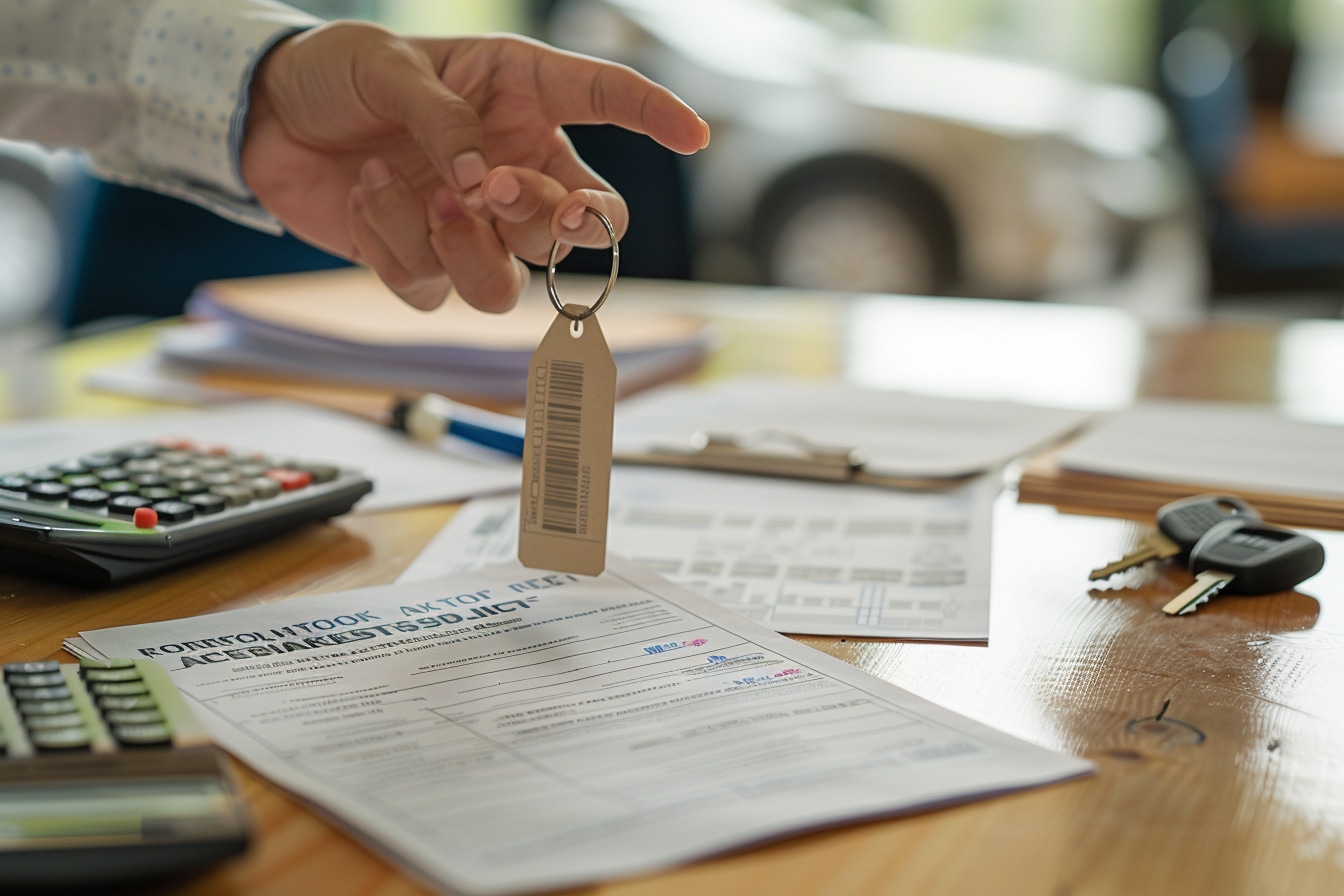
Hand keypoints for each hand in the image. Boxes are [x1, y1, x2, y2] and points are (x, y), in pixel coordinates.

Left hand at [241, 21, 708, 311]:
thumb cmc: (340, 72)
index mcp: (522, 100)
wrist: (266, 115)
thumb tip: (481, 184)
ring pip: (509, 285)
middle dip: (544, 217)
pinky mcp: (421, 263)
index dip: (655, 117)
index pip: (606, 104)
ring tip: (422, 192)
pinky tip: (365, 193)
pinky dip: (394, 244)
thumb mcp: (391, 66)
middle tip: (492, 187)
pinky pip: (430, 287)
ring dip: (469, 248)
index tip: (695, 137)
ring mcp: (469, 226)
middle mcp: (511, 169)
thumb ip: (445, 121)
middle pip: (574, 229)